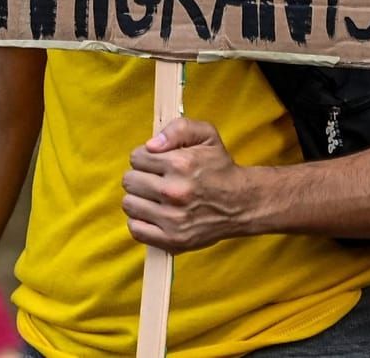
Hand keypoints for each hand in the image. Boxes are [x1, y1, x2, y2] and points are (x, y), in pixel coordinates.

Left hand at [121, 118, 260, 253]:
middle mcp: (174, 192)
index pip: (136, 157)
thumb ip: (178, 128)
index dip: (145, 157)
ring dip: (139, 198)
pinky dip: (140, 221)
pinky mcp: (172, 240)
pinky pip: (136, 229)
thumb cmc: (219, 167)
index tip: (156, 162)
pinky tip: (153, 214)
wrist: (241, 203)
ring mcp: (173, 219)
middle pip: (129, 180)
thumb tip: (151, 144)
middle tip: (155, 179)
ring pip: (129, 203)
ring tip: (154, 197)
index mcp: (180, 164)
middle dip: (140, 176)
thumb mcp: (206, 135)